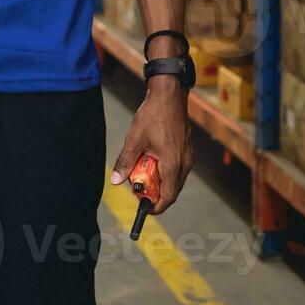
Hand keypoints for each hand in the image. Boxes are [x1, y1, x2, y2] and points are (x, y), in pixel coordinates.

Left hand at [109, 79, 192, 214]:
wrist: (169, 96)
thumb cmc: (152, 116)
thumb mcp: (134, 140)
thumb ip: (125, 162)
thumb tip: (116, 180)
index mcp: (173, 164)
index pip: (168, 197)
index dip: (156, 206)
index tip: (144, 208)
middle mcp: (184, 164)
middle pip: (172, 190)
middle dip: (155, 192)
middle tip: (138, 187)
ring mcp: (188, 157)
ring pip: (175, 179)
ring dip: (159, 180)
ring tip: (142, 170)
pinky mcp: (187, 150)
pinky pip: (177, 168)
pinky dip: (165, 170)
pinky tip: (151, 159)